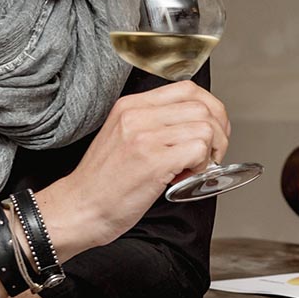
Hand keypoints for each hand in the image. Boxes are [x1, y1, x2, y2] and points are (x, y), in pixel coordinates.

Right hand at [44, 80, 231, 249]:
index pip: (188, 89)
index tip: (214, 130)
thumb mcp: (124, 135)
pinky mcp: (153, 161)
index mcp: (131, 105)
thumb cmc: (104, 181)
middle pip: (203, 107)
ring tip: (194, 168)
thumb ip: (156, 123)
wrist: (79, 209)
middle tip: (212, 154)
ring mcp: (144, 136)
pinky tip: (185, 178)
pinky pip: (198, 150)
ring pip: (205, 127)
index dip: (212, 108)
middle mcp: (137, 115)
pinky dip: (202, 166)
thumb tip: (199, 123)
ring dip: (211, 151)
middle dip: (219, 132)